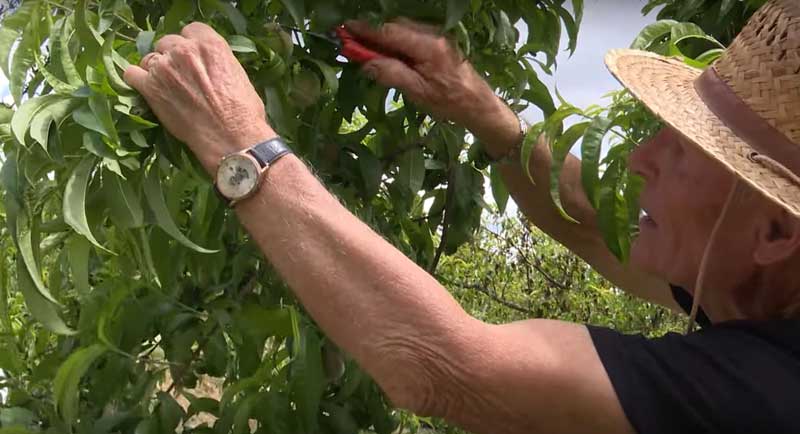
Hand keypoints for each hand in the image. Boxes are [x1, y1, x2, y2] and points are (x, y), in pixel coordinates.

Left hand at [124, 22, 275, 173]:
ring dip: (155, 70)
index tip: (193, 58)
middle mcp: (184, 51)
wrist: (231, 138)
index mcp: (210, 45)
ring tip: (166, 88)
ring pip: (150, 58)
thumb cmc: (243, 113)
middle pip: (167, 43)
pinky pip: (131, 74)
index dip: (190, 45)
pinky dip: (137, 80)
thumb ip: (218, 62)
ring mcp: (165, 68)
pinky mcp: (150, 88)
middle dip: (172, 57)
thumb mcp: (239, 76)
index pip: (191, 30)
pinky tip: (145, 89)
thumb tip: (210, 66)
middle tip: (180, 77)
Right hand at [345, 19, 521, 150]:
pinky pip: (411, 36)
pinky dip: (396, 43)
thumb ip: (392, 74)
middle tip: (352, 46)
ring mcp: (436, 36)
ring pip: (402, 31)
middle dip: (372, 35)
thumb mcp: (418, 92)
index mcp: (427, 46)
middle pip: (395, 28)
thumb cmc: (450, 102)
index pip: (390, 32)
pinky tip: (389, 56)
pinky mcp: (438, 42)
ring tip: (367, 53)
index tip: (346, 30)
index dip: (366, 31)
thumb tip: (367, 63)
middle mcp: (432, 35)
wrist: (478, 104)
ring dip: (383, 40)